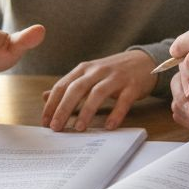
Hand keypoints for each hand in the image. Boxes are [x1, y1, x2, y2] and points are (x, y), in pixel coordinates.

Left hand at [40, 49, 158, 130]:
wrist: (144, 61)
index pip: (63, 85)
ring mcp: (116, 77)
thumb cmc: (112, 72)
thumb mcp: (89, 75)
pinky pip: (123, 100)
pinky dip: (116, 113)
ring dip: (87, 111)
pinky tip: (109, 126)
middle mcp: (98, 71)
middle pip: (77, 88)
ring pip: (98, 93)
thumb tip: (44, 96)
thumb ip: (68, 86)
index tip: (45, 122)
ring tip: (79, 128)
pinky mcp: (132, 85)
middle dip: (64, 108)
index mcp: (84, 69)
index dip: (52, 104)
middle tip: (56, 127)